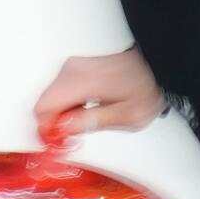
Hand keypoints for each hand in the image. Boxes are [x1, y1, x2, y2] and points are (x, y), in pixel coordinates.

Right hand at [33, 47, 165, 148]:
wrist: (156, 57)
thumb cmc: (145, 81)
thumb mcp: (129, 113)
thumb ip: (95, 122)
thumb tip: (67, 131)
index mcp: (81, 81)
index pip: (43, 109)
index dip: (46, 130)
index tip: (57, 142)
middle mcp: (72, 69)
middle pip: (45, 102)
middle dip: (55, 123)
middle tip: (72, 134)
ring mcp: (73, 64)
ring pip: (53, 94)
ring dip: (64, 111)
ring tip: (88, 118)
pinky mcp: (78, 63)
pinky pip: (63, 86)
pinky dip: (69, 99)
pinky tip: (88, 104)